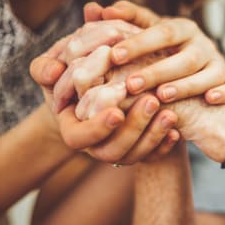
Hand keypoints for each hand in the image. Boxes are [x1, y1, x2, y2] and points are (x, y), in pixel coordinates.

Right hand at [32, 53, 178, 162]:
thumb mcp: (59, 69)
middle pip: (111, 151)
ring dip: (152, 136)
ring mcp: (118, 150)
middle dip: (133, 128)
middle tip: (152, 101)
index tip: (117, 111)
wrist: (97, 90)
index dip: (97, 128)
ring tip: (170, 113)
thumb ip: (46, 68)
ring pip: (134, 156)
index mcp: (73, 129)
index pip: (78, 138)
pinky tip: (177, 132)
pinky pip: (152, 157)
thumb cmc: (75, 77)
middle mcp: (95, 146)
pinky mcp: (138, 149)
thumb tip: (52, 71)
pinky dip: (164, 146)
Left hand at [84, 0, 224, 104]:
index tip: (112, 55)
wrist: (197, 78)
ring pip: (210, 71)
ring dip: (187, 84)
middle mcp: (202, 44)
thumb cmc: (163, 55)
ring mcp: (219, 63)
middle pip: (184, 55)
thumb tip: (91, 8)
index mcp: (181, 29)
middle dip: (158, 69)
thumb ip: (122, 25)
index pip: (161, 31)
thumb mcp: (145, 39)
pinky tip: (211, 100)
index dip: (139, 42)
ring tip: (162, 95)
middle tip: (130, 84)